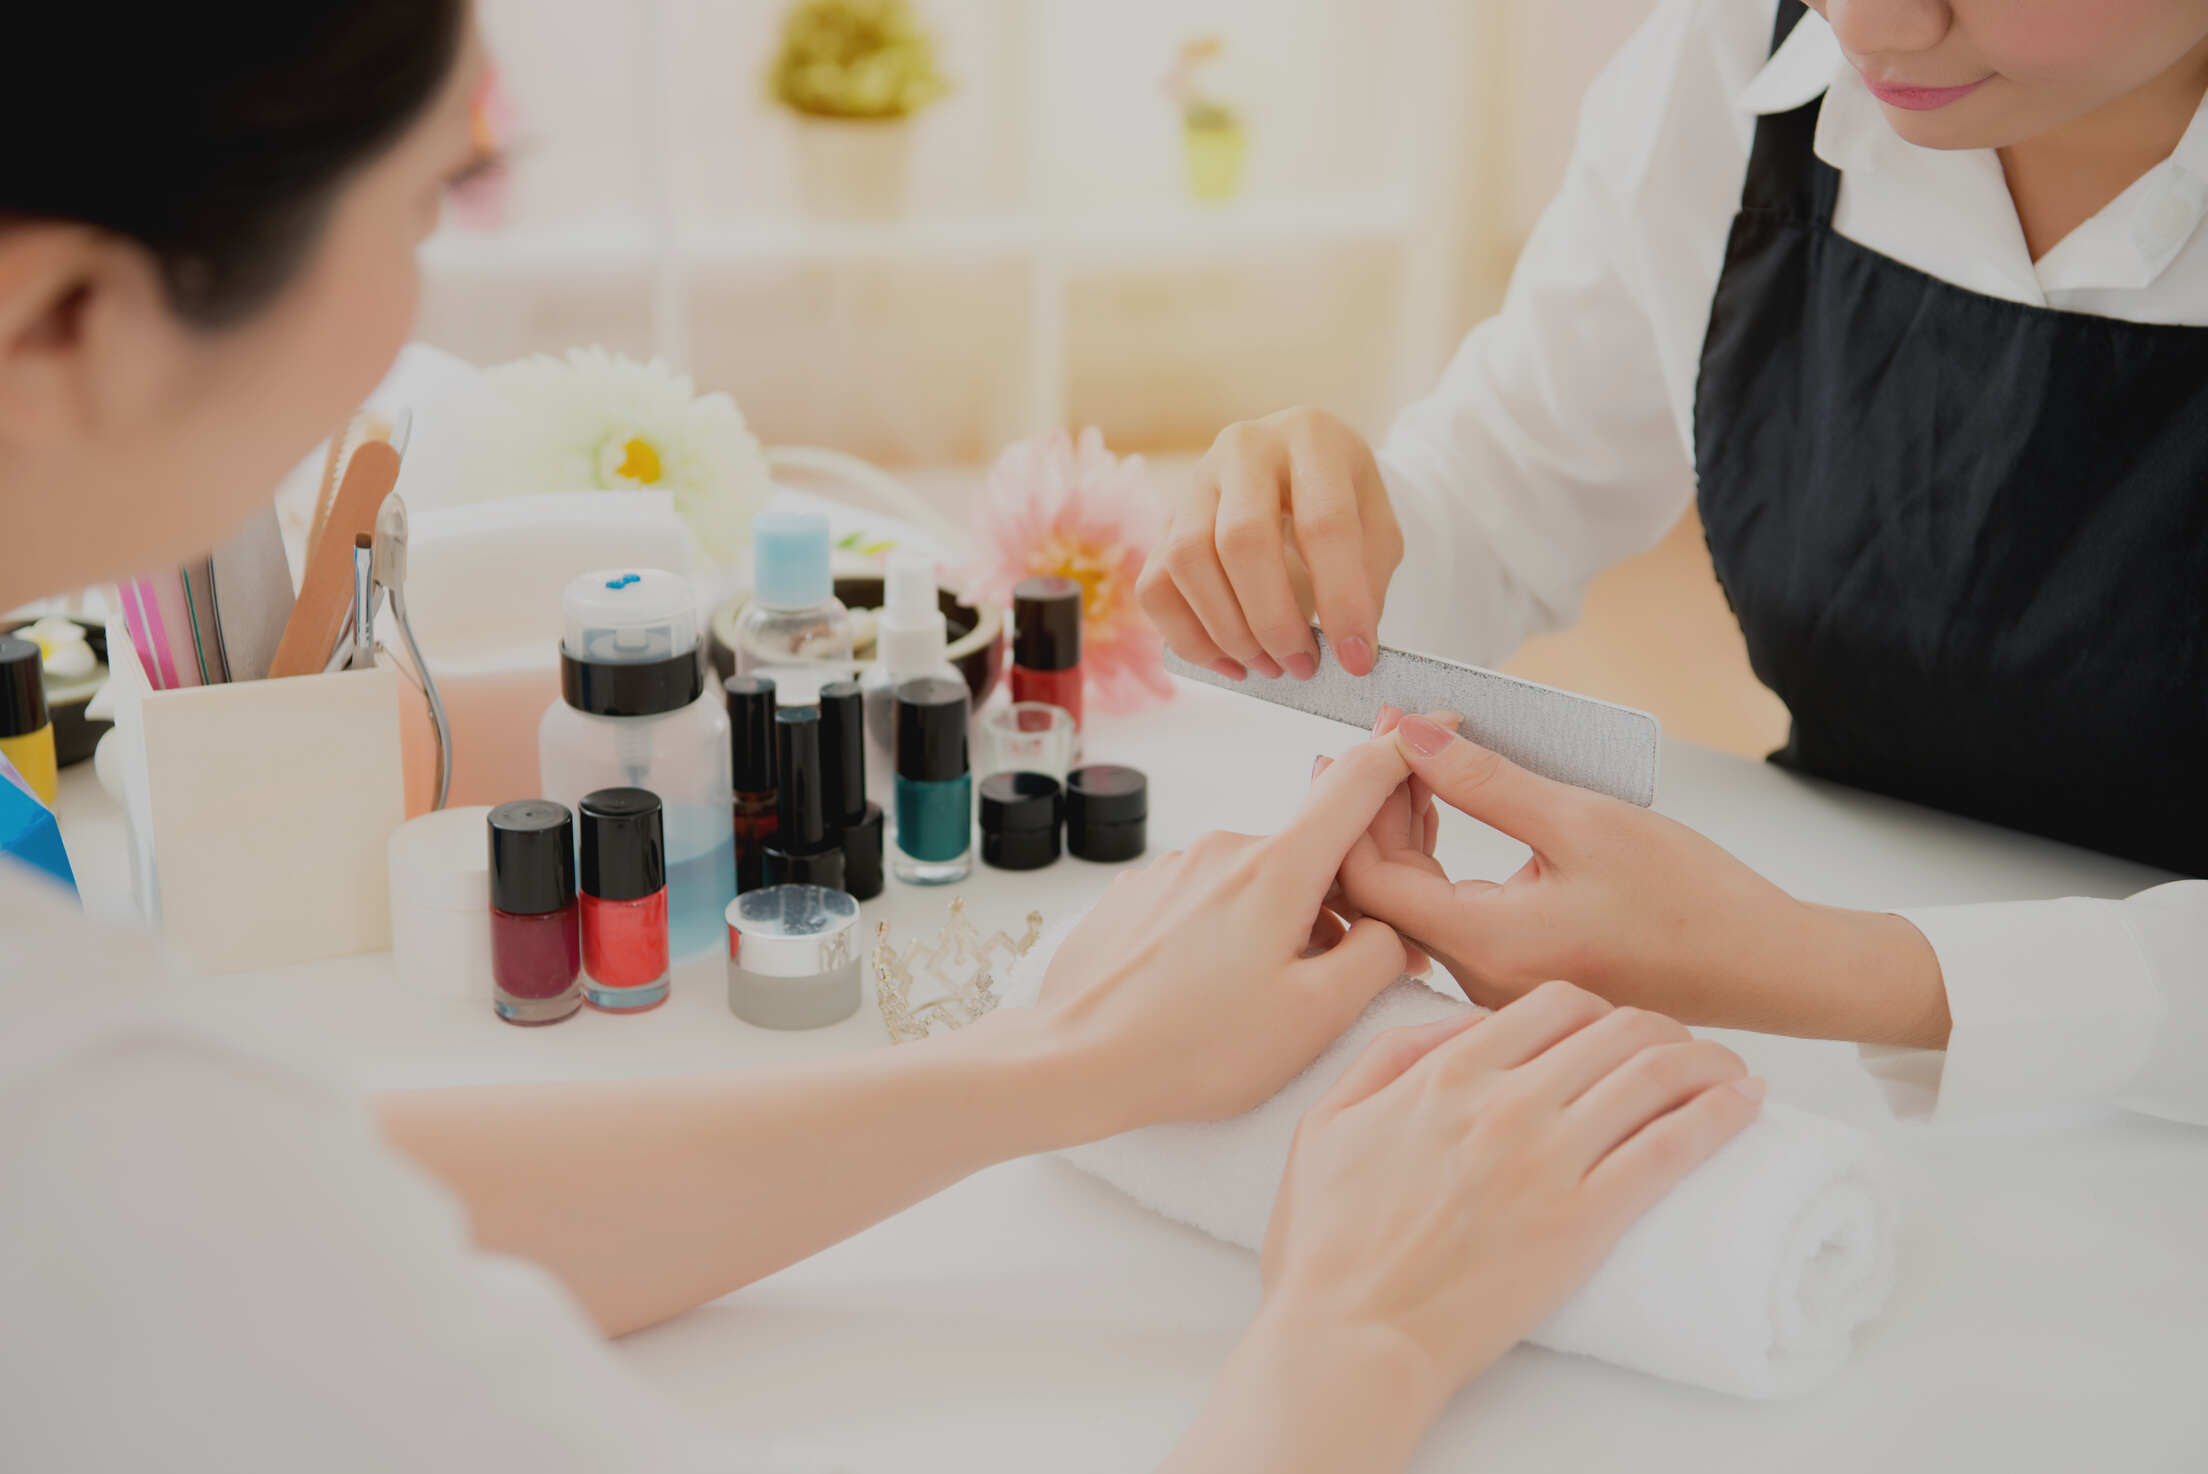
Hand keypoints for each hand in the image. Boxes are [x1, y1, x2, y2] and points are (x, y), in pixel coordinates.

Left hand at [1025, 736, 1422, 1136]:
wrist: (1074, 1062)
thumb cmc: (1195, 1048)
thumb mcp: (1316, 1016)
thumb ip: (1379, 957)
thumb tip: (1394, 928)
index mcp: (1277, 868)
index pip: (1357, 781)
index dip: (1404, 752)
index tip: (1436, 726)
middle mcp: (1224, 848)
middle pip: (1309, 856)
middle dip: (1333, 908)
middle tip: (1324, 988)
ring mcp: (1174, 867)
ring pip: (1256, 884)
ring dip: (1275, 928)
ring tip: (1251, 1007)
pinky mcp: (1139, 894)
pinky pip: (1205, 901)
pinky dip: (1224, 936)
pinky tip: (1204, 995)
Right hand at [1138, 407, 1400, 681]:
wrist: (1297, 469)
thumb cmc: (1341, 500)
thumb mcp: (1376, 528)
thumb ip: (1367, 583)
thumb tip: (1346, 654)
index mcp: (1311, 438)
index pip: (1324, 522)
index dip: (1342, 599)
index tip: (1357, 658)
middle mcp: (1244, 449)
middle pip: (1243, 539)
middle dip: (1274, 620)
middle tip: (1302, 666)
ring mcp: (1194, 483)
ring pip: (1188, 561)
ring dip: (1228, 631)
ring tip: (1268, 665)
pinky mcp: (1164, 522)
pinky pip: (1155, 588)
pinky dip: (1188, 638)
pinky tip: (1230, 662)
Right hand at [1163, 983, 1761, 1473]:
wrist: (1351, 1338)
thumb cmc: (1328, 1246)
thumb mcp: (1327, 1124)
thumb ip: (1387, 1057)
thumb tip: (1456, 1024)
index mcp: (1446, 1074)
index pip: (1552, 1003)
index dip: (1599, 1005)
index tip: (1618, 1024)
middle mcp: (1505, 1101)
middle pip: (1616, 1029)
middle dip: (1662, 1027)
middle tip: (1684, 1047)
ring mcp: (1548, 1160)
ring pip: (1654, 1075)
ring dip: (1706, 1060)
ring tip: (1731, 1070)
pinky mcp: (1584, 1222)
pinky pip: (1671, 1149)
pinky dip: (1719, 1115)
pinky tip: (1747, 1105)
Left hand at [1336, 712, 1952, 1048]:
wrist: (1765, 968)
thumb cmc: (1691, 900)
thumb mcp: (1581, 820)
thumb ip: (1484, 778)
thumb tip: (1410, 734)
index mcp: (1485, 944)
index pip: (1368, 875)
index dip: (1360, 794)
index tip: (1385, 732)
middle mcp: (1475, 979)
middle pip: (1378, 891)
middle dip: (1370, 807)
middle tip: (1386, 735)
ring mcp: (1490, 986)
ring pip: (1406, 905)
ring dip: (1399, 831)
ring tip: (1413, 760)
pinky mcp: (1510, 978)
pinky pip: (1441, 919)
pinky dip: (1431, 862)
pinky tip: (1442, 813)